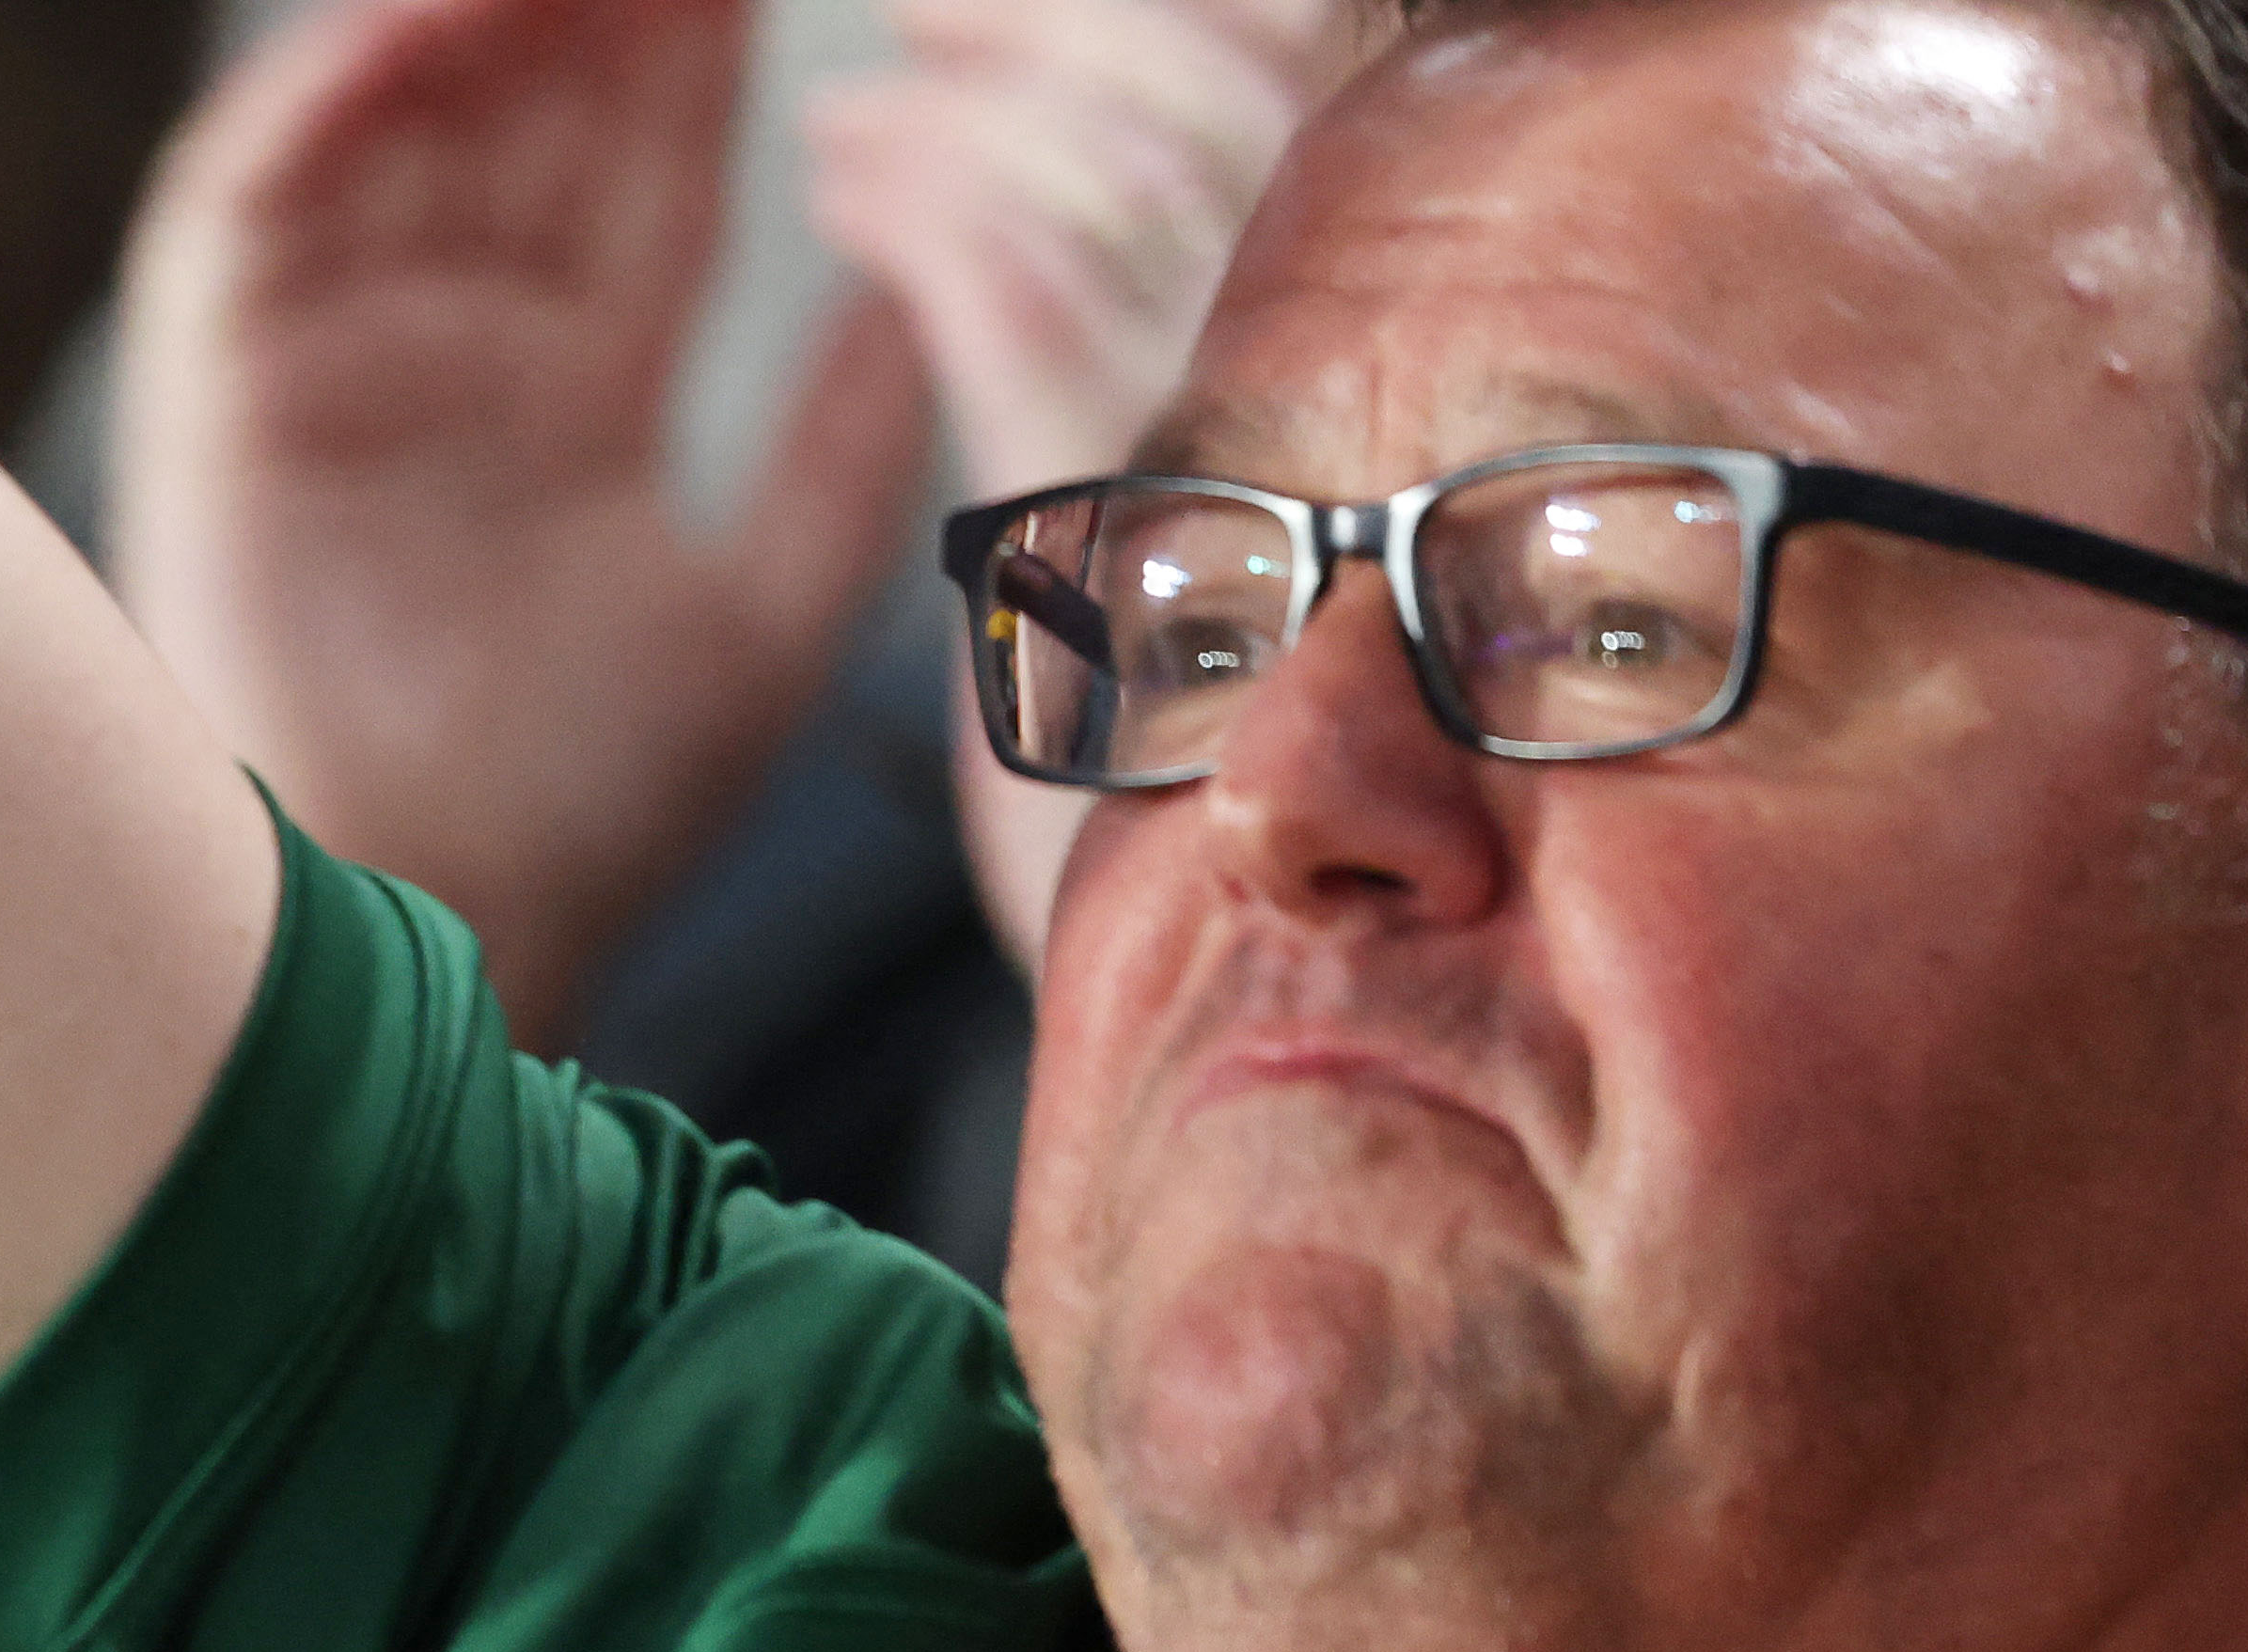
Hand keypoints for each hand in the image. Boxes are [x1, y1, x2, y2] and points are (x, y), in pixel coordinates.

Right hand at [108, 0, 941, 1041]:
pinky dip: (321, 92)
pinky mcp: (223, 396)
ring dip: (471, 14)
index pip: (647, 167)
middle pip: (524, 109)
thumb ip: (850, 435)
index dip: (701, 46)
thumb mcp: (775, 601)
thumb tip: (940, 272)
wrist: (447, 924)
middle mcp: (450, 358)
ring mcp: (330, 367)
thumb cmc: (593, 812)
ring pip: (392, 121)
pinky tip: (418, 19)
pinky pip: (247, 200)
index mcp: (575, 398)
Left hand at [798, 0, 1368, 969]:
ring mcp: (1251, 419)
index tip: (1007, 5)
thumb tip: (1157, 183)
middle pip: (1201, 89)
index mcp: (1407, 340)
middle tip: (917, 4)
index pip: (1293, 84)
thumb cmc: (1245, 745)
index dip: (1166, 11)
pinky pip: (1014, 283)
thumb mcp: (1273, 507)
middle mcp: (1361, 357)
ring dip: (966, 97)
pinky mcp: (1120, 500)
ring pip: (1106, 161)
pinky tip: (841, 182)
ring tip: (853, 100)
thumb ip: (1231, 343)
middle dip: (1045, 24)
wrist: (1257, 959)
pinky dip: (918, 205)